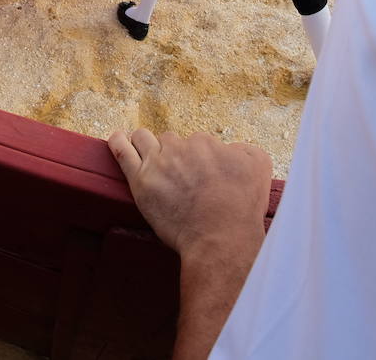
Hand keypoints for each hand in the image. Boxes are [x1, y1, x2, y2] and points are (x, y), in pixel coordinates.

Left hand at [107, 128, 270, 258]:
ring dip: (144, 143)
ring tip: (142, 150)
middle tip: (178, 177)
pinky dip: (118, 142)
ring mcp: (158, 162)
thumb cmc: (241, 207)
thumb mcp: (259, 166)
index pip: (197, 143)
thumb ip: (243, 150)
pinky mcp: (140, 179)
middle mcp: (181, 147)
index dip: (199, 160)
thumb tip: (230, 148)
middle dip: (173, 154)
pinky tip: (117, 139)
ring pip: (144, 139)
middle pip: (171, 142)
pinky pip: (122, 151)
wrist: (221, 237)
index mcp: (206, 143)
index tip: (201, 177)